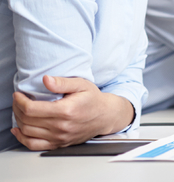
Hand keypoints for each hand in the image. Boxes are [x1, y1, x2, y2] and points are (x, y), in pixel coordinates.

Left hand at [11, 75, 133, 149]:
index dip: (20, 101)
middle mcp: (61, 127)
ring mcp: (59, 137)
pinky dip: (22, 138)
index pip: (32, 109)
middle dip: (17, 108)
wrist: (105, 115)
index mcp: (65, 111)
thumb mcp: (81, 84)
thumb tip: (46, 80)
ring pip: (28, 132)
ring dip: (18, 121)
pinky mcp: (58, 144)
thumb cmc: (93, 99)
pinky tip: (19, 130)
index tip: (18, 94)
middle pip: (27, 120)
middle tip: (18, 100)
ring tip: (20, 111)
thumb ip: (62, 82)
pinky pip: (34, 145)